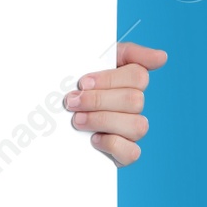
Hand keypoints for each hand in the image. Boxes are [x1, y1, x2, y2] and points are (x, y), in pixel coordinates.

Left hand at [65, 41, 166, 166]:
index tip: (83, 82)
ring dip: (102, 121)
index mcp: (128, 82)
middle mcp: (133, 106)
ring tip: (76, 120)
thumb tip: (162, 57)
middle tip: (72, 102)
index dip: (110, 79)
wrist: (44, 120)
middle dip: (98, 100)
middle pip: (135, 100)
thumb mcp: (89, 60)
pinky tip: (93, 139)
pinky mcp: (123, 154)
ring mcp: (130, 131)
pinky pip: (132, 153)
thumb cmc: (70, 86)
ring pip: (138, 126)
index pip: (138, 76)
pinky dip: (112, 145)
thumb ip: (127, 53)